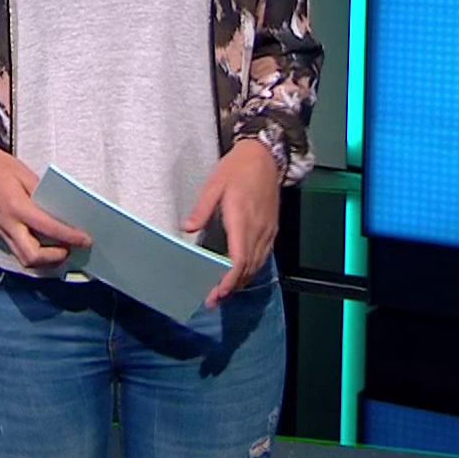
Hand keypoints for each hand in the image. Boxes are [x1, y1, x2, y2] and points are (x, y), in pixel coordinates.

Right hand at [0, 140, 92, 267]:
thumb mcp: (27, 175)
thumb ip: (44, 196)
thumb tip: (62, 212)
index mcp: (17, 207)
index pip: (48, 228)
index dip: (70, 237)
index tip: (86, 240)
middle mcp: (8, 224)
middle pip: (32, 256)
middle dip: (55, 257)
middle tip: (70, 248)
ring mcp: (2, 231)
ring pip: (24, 259)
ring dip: (45, 260)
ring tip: (60, 249)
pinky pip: (18, 252)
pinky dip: (35, 254)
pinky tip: (45, 246)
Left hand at [185, 139, 280, 309]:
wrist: (265, 157)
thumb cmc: (237, 169)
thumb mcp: (214, 185)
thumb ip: (202, 209)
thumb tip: (187, 229)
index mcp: (242, 219)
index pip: (238, 259)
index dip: (228, 280)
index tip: (216, 292)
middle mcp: (258, 229)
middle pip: (248, 268)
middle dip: (231, 287)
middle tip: (212, 300)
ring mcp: (267, 231)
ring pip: (257, 265)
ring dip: (241, 281)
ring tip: (223, 293)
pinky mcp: (271, 229)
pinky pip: (263, 256)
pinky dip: (251, 270)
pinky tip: (240, 275)